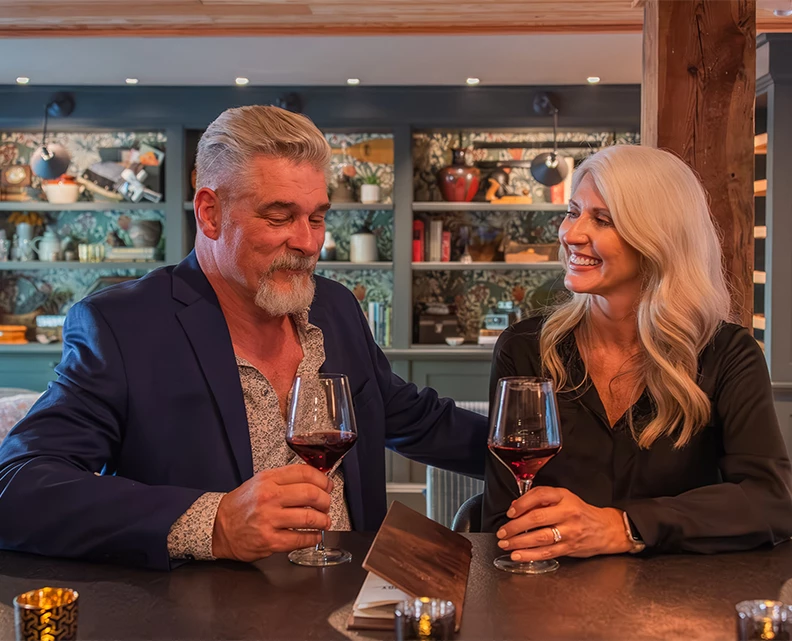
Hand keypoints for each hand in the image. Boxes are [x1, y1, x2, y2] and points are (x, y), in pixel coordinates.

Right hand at [212, 465, 332, 561]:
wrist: (218, 527)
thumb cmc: (242, 505)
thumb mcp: (260, 482)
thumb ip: (285, 479)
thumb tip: (315, 481)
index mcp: (268, 479)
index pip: (304, 473)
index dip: (322, 479)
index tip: (328, 485)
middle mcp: (269, 497)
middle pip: (311, 494)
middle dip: (326, 500)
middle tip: (327, 504)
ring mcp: (269, 520)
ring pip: (309, 518)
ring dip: (323, 520)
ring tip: (324, 521)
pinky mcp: (269, 541)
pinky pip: (300, 539)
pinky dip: (313, 538)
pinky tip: (314, 536)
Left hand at [495, 487, 631, 561]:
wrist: (606, 529)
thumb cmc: (581, 512)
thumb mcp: (565, 498)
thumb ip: (543, 500)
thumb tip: (516, 506)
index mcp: (564, 497)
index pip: (540, 495)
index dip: (522, 503)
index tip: (510, 511)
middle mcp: (567, 513)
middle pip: (537, 518)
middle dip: (515, 526)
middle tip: (502, 531)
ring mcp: (569, 532)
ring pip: (540, 537)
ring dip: (519, 542)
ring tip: (505, 544)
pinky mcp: (569, 548)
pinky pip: (547, 552)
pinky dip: (530, 555)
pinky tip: (517, 555)